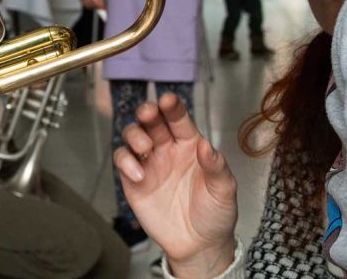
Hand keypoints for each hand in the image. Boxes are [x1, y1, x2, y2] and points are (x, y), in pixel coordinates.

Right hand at [113, 93, 237, 278]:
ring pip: (133, 135)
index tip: (169, 100)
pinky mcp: (133, 180)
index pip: (179, 119)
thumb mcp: (224, 191)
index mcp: (190, 145)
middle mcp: (167, 149)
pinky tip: (139, 175)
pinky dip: (126, 162)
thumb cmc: (215, 214)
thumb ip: (216, 167)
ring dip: (135, 134)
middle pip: (152, 121)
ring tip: (144, 147)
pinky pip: (123, 160)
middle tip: (148, 113)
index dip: (173, 107)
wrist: (198, 245)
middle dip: (148, 112)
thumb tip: (207, 145)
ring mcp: (149, 163)